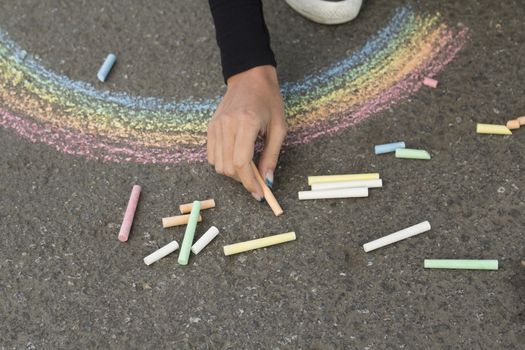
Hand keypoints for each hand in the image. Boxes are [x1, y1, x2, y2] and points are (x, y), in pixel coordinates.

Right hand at [207, 65, 286, 200]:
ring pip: (218, 165)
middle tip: (257, 180)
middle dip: (243, 180)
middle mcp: (226, 125)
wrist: (250, 77)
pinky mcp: (210, 127)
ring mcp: (215, 126)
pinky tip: (236, 157)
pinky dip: (223, 163)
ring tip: (247, 167)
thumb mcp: (278, 128)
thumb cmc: (269, 100)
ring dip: (233, 173)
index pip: (241, 164)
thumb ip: (272, 156)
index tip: (259, 193)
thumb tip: (267, 181)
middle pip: (228, 168)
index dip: (250, 183)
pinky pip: (212, 155)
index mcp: (246, 124)